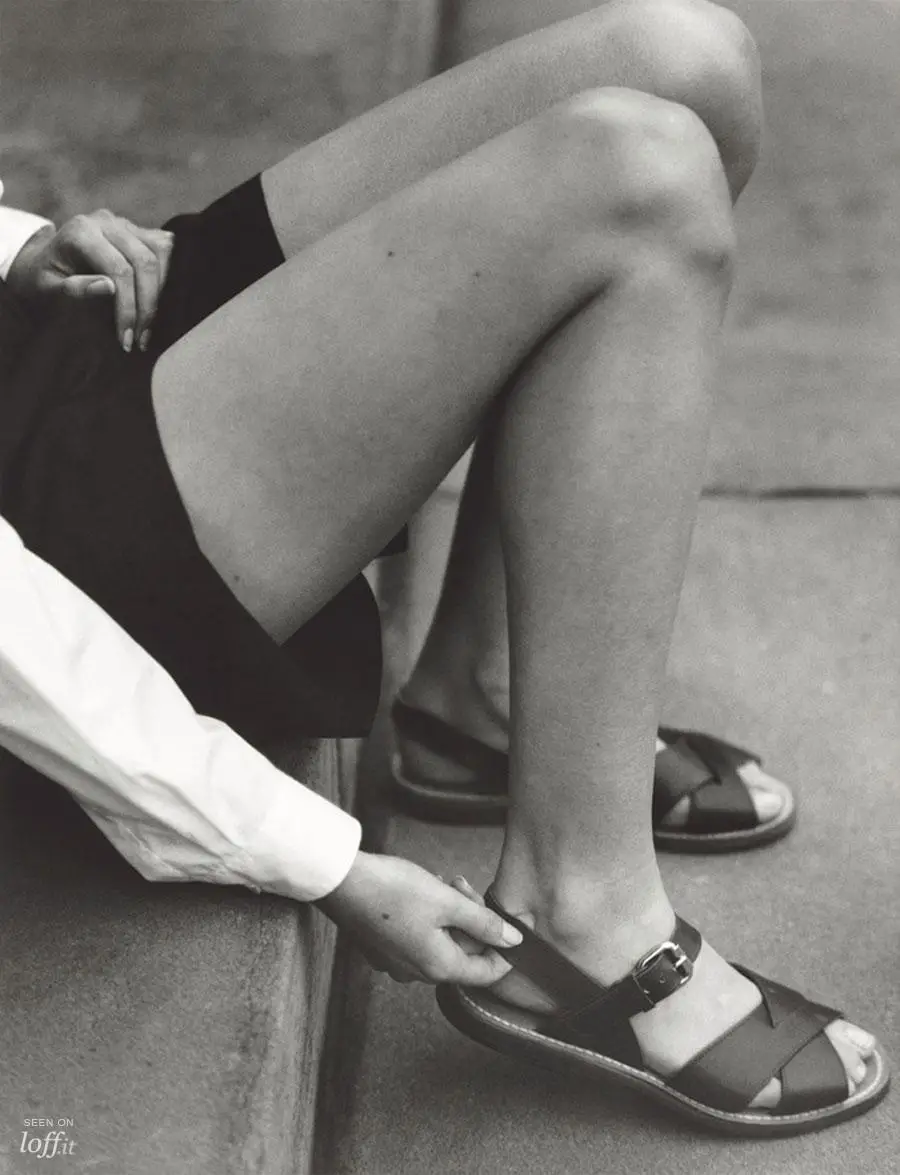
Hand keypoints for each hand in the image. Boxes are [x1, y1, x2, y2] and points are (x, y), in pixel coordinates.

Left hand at [6, 210, 173, 352]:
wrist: (44, 264)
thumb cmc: (43, 281)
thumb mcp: (47, 290)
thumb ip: (74, 289)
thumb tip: (109, 288)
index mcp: (81, 232)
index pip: (119, 270)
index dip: (127, 307)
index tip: (125, 339)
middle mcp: (106, 222)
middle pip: (144, 262)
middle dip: (147, 306)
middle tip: (141, 340)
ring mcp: (126, 224)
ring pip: (162, 252)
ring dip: (163, 292)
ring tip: (151, 325)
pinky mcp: (140, 232)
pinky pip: (167, 250)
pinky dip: (170, 277)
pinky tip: (162, 304)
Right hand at [317, 851, 521, 985]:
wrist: (341, 882)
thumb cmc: (394, 890)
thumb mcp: (448, 902)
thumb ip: (483, 922)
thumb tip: (513, 940)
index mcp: (438, 967)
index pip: (486, 974)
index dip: (504, 952)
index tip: (509, 926)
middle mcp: (416, 973)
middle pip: (462, 953)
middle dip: (470, 919)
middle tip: (462, 885)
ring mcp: (396, 963)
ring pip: (440, 941)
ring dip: (449, 913)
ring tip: (441, 881)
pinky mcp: (382, 948)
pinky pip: (418, 937)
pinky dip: (428, 916)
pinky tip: (422, 890)